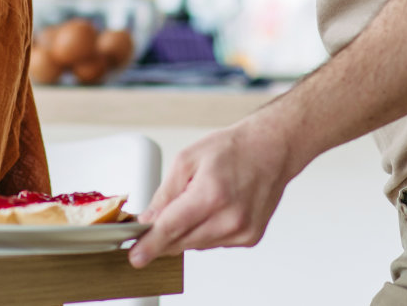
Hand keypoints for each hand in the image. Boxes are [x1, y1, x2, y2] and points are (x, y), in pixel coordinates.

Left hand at [128, 112, 300, 267]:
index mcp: (212, 194)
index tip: (136, 256)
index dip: (150, 244)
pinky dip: (205, 231)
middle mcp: (230, 218)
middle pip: (182, 241)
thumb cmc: (232, 149)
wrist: (271, 150)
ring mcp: (242, 231)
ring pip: (196, 245)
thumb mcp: (187, 160)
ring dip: (186, 231)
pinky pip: (214, 243)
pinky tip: (214, 209)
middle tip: (154, 222)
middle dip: (163, 236)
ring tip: (198, 200)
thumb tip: (148, 220)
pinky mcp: (249, 238)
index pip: (172, 227)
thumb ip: (165, 194)